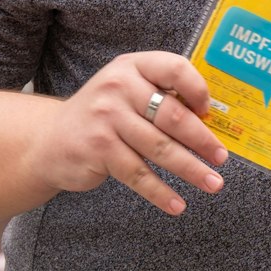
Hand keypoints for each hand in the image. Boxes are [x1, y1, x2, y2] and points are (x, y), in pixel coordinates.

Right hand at [18, 51, 227, 215]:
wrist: (48, 140)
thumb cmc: (102, 116)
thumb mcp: (126, 92)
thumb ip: (160, 96)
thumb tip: (210, 120)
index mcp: (132, 66)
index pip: (174, 68)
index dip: (198, 89)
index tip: (211, 112)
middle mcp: (119, 87)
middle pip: (172, 115)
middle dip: (203, 140)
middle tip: (222, 158)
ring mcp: (106, 117)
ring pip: (160, 148)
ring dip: (190, 169)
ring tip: (212, 183)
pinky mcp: (98, 148)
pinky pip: (138, 173)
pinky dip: (160, 192)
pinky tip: (177, 204)